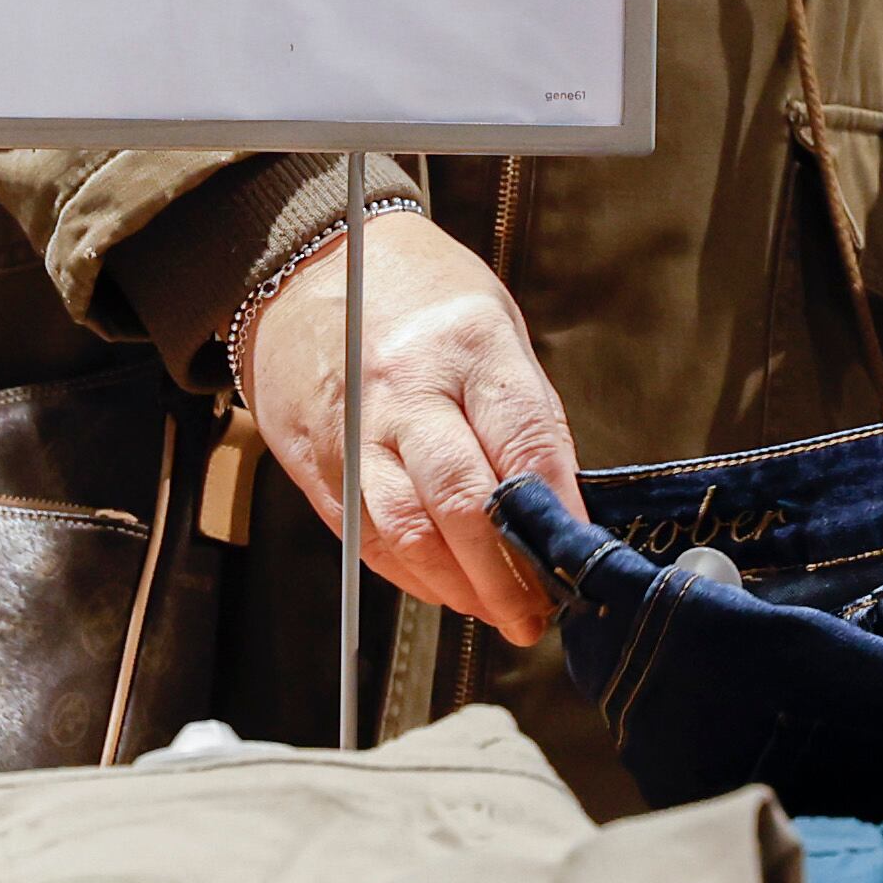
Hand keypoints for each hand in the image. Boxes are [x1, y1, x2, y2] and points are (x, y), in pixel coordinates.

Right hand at [239, 213, 582, 645]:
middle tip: (535, 613)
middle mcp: (407, 389)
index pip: (523, 444)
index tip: (579, 561)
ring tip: (494, 612)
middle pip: (462, 501)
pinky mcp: (318, 462)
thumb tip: (559, 505)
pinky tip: (442, 587)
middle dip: (505, 574)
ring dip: (457, 587)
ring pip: (407, 532)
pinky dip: (409, 574)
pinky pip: (365, 536)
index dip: (556, 516)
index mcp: (467, 344)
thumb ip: (525, 412)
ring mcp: (355, 429)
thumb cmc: (416, 295)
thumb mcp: (493, 325)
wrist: (303, 269)